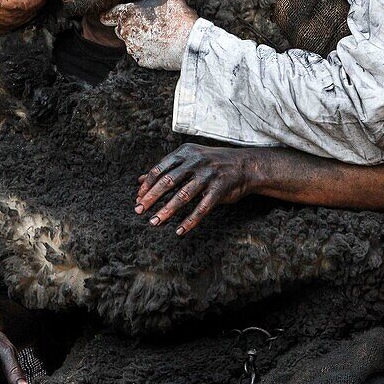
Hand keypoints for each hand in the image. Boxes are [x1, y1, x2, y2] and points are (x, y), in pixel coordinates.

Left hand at [101, 0, 197, 69]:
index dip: (109, 14)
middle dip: (128, 25)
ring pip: (129, 42)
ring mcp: (133, 48)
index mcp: (127, 14)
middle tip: (146, 21)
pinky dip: (146, 51)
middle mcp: (126, 33)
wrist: (188, 44)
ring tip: (155, 33)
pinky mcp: (142, 60)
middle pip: (119, 29)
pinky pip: (139, 55)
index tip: (114, 13)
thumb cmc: (178, 16)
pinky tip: (159, 45)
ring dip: (137, 38)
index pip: (106, 15)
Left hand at [136, 143, 259, 234]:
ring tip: (154, 222)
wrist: (245, 165)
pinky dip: (189, 221)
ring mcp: (208, 175)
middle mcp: (195, 162)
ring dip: (166, 211)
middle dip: (151, 198)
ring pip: (183, 196)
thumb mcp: (189, 159)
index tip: (138, 198)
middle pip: (168, 181)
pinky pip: (202, 208)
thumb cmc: (213, 163)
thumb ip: (166, 169)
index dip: (147, 185)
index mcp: (185, 153)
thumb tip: (139, 180)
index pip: (160, 169)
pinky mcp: (219, 190)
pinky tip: (179, 231)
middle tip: (139, 210)